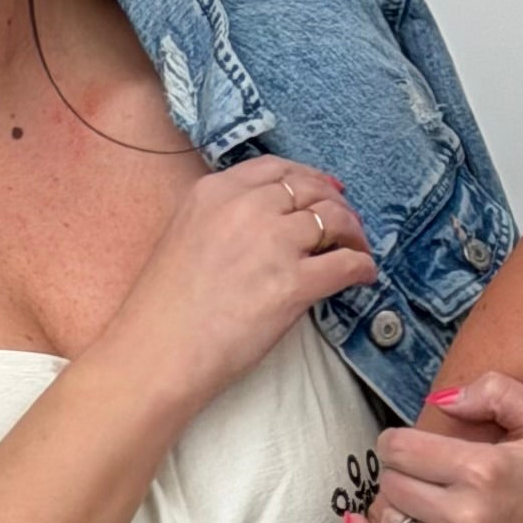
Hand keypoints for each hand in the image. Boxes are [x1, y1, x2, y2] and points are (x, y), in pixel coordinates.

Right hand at [103, 158, 374, 423]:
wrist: (157, 352)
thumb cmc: (165, 310)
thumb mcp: (185, 236)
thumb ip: (223, 219)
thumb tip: (266, 225)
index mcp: (215, 192)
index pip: (276, 169)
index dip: (308, 177)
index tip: (325, 189)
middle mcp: (246, 208)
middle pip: (310, 190)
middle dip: (337, 204)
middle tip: (348, 224)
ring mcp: (272, 243)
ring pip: (334, 220)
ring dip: (353, 234)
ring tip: (358, 250)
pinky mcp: (292, 283)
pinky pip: (346, 264)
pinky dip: (362, 267)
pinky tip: (364, 276)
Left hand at [352, 373, 522, 522]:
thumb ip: (498, 391)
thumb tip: (441, 399)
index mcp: (485, 471)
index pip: (400, 448)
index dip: (395, 442)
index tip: (408, 447)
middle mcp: (467, 518)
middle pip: (390, 482)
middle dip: (398, 474)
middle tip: (421, 477)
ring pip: (385, 520)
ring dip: (392, 506)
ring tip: (417, 502)